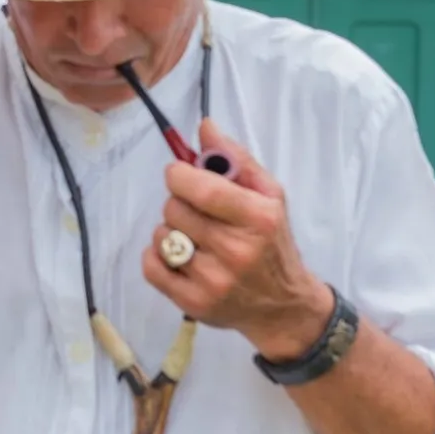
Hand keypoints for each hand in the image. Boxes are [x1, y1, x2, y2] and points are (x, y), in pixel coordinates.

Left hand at [143, 120, 333, 360]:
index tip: (181, 175)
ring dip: (170, 231)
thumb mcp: (269, 196)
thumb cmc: (273, 243)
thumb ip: (236, 159)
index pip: (201, 188)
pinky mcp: (193, 303)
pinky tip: (179, 257)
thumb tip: (205, 127)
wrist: (284, 306)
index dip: (179, 175)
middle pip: (174, 209)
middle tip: (198, 213)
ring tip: (194, 238)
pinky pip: (150, 266)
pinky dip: (157, 256)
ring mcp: (213, 281)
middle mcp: (236, 251)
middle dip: (180, 203)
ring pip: (161, 235)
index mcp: (258, 219)